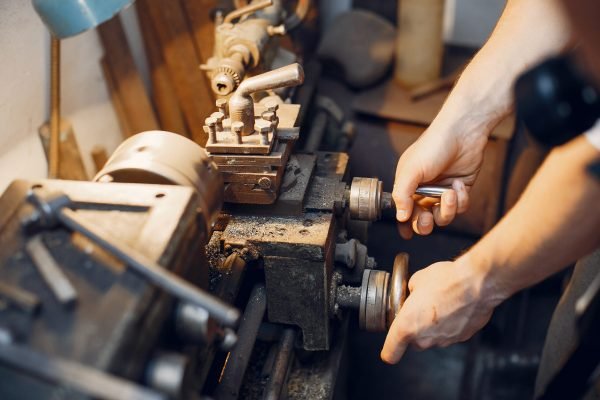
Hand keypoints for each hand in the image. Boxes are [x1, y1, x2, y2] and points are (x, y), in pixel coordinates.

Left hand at [380, 256, 502, 363]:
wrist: (477, 284)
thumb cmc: (446, 280)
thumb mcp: (416, 280)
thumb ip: (410, 293)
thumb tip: (413, 292)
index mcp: (407, 326)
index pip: (390, 353)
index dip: (390, 350)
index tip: (391, 345)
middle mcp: (425, 338)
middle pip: (413, 343)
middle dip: (414, 330)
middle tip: (419, 311)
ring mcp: (444, 340)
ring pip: (433, 338)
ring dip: (433, 327)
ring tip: (439, 305)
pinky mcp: (462, 337)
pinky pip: (450, 334)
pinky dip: (450, 324)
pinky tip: (454, 307)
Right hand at [393, 123, 487, 237]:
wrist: (463, 133)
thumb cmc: (432, 146)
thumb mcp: (411, 170)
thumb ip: (402, 195)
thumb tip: (399, 217)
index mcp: (408, 186)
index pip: (403, 211)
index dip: (404, 224)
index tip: (406, 234)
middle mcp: (424, 191)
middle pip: (422, 220)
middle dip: (424, 223)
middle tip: (426, 218)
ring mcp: (443, 192)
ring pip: (443, 217)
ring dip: (446, 209)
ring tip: (449, 193)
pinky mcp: (460, 191)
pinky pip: (460, 208)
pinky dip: (461, 200)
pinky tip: (459, 185)